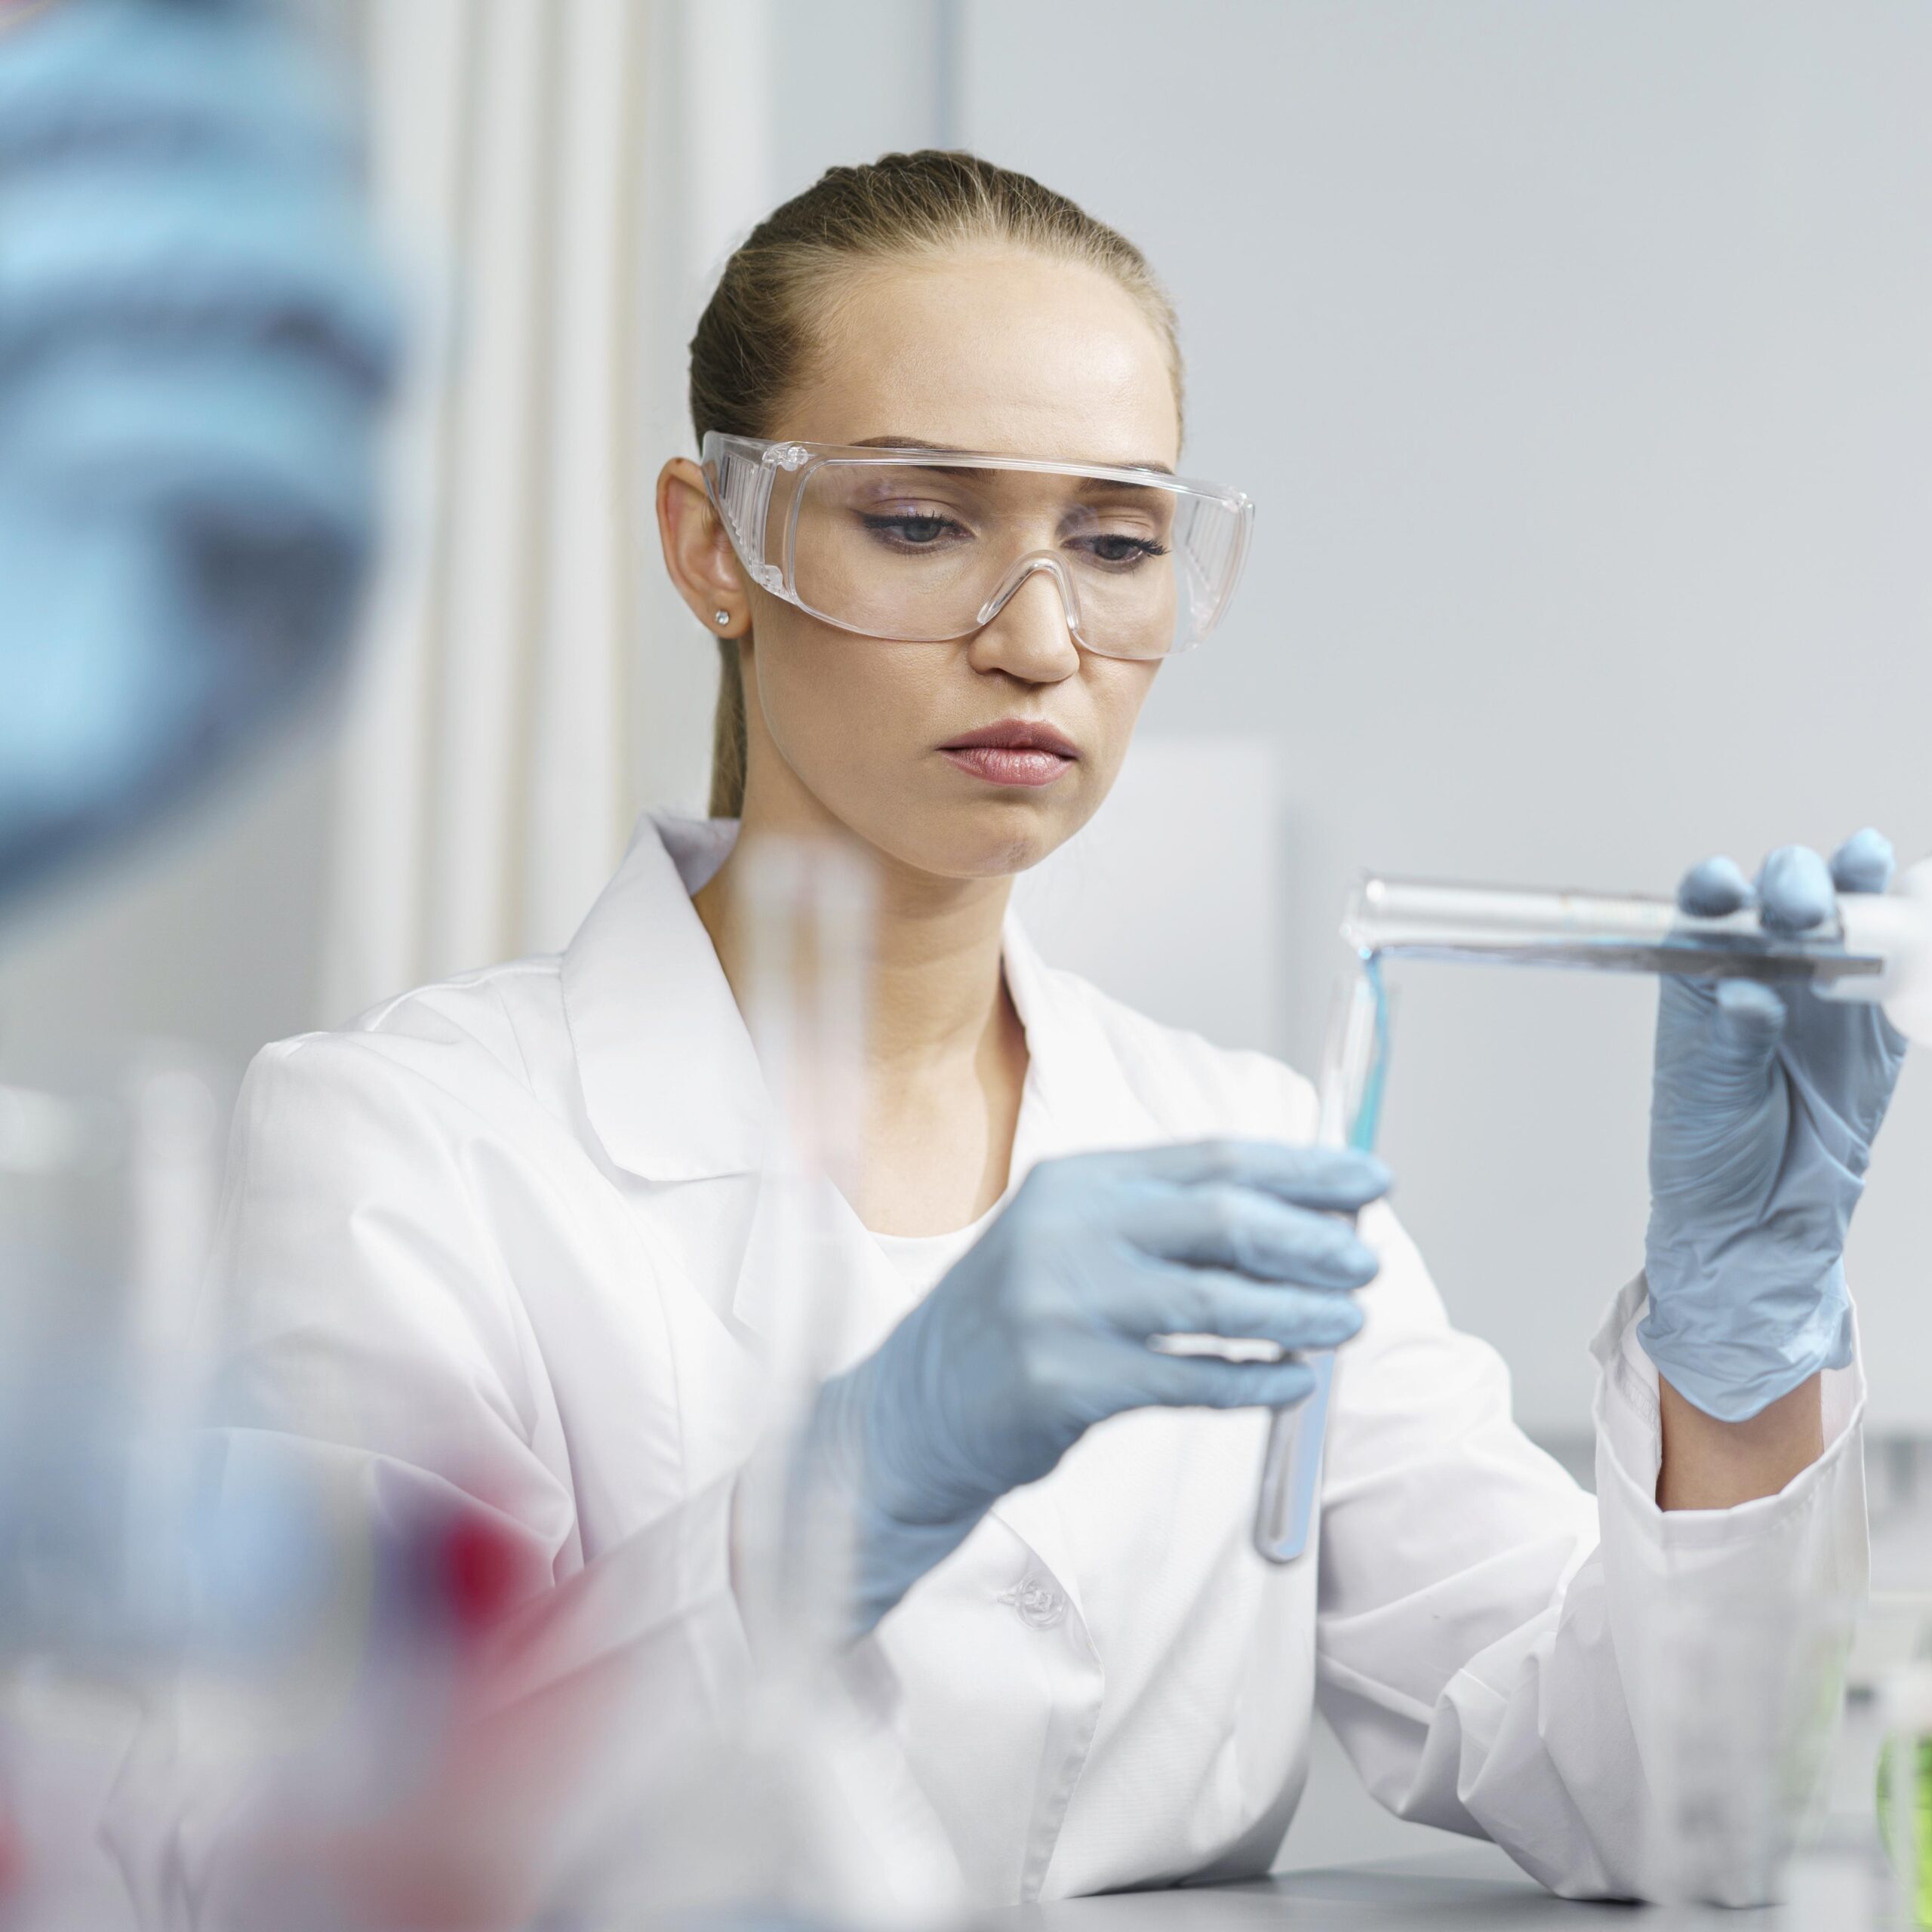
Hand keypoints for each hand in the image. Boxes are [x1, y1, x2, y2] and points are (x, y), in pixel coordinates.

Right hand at [808, 1140, 1389, 1630]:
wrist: (912, 1411)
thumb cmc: (1014, 1321)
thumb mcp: (1072, 1240)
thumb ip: (1164, 1222)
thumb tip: (1297, 1218)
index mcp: (1077, 1179)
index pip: (1211, 1159)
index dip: (1301, 1171)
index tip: (1369, 1182)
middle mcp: (1067, 1229)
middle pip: (1221, 1221)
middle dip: (1310, 1240)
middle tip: (1365, 1261)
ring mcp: (1062, 1305)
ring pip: (1215, 1304)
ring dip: (1296, 1315)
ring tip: (1350, 1324)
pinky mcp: (1064, 1381)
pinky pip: (1188, 1381)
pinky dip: (1252, 1381)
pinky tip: (1295, 1381)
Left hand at [1640, 830, 1907, 1421]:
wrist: (1761, 1218)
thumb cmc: (1708, 1151)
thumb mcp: (1707, 1097)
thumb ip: (1730, 1040)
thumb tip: (1746, 993)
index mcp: (1702, 977)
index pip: (1706, 908)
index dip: (1717, 886)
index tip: (1726, 890)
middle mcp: (1761, 967)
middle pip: (1781, 894)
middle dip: (1796, 884)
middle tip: (1808, 913)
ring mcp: (1824, 988)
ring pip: (1845, 910)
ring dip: (1855, 878)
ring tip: (1864, 860)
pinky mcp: (1878, 1021)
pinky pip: (1900, 964)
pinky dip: (1912, 929)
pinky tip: (1915, 895)